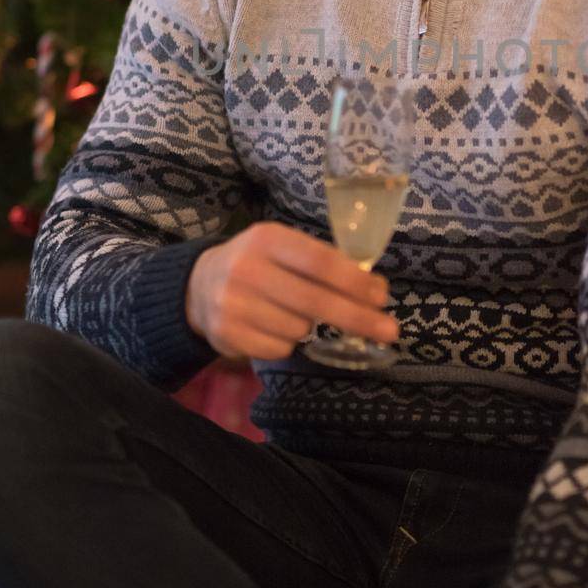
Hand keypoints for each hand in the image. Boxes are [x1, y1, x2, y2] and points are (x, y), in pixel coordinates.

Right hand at [185, 221, 397, 364]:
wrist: (197, 286)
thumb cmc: (257, 265)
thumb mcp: (282, 248)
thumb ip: (321, 261)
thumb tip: (373, 287)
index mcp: (267, 239)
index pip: (320, 261)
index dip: (355, 282)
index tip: (382, 296)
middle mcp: (247, 268)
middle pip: (316, 300)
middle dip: (358, 318)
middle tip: (389, 331)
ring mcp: (233, 303)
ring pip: (299, 329)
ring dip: (309, 327)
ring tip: (291, 312)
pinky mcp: (226, 333)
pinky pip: (279, 349)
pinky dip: (286, 343)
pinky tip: (272, 327)